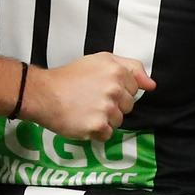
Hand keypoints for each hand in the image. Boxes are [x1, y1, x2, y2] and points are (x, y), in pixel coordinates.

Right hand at [23, 53, 155, 140]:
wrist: (42, 93)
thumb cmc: (71, 76)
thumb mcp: (102, 60)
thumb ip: (132, 68)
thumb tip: (152, 85)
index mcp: (118, 71)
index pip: (134, 89)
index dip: (119, 91)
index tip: (102, 89)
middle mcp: (115, 89)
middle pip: (128, 106)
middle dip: (114, 105)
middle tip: (92, 100)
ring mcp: (106, 108)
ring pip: (118, 121)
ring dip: (105, 119)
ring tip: (86, 110)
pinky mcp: (97, 126)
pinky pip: (107, 134)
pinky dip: (96, 132)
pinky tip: (83, 121)